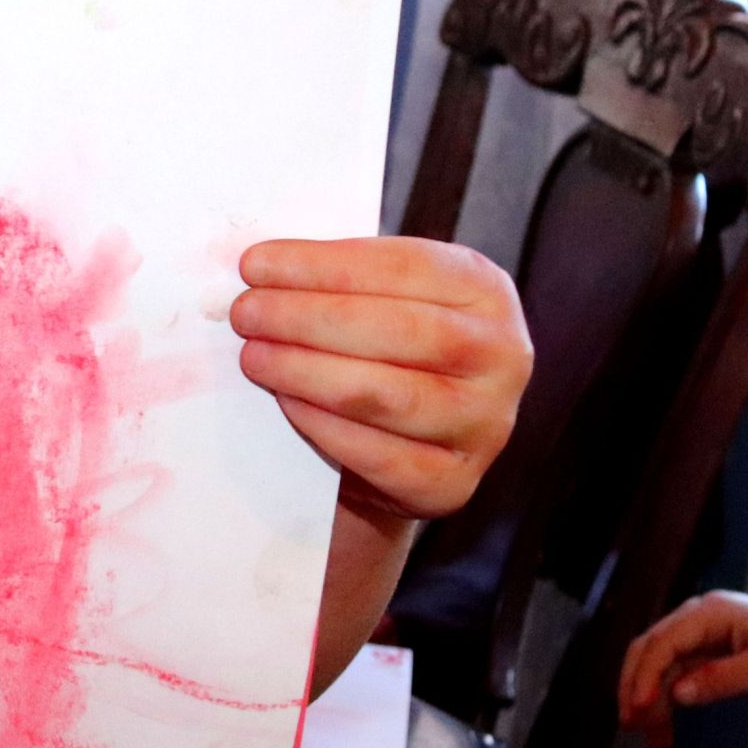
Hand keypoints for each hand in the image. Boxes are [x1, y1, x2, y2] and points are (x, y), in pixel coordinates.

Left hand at [230, 237, 531, 523]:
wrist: (404, 445)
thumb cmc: (382, 350)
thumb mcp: (381, 299)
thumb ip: (339, 280)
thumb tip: (259, 267)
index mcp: (484, 290)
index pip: (402, 267)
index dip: (322, 264)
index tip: (255, 264)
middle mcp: (502, 355)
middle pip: (397, 330)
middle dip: (306, 317)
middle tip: (245, 313)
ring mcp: (485, 423)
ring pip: (385, 393)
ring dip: (305, 370)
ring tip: (253, 355)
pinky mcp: (454, 483)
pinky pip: (378, 454)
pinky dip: (322, 424)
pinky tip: (285, 400)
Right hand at [618, 590, 747, 747]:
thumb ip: (720, 680)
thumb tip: (676, 694)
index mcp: (711, 613)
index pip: (664, 642)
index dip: (646, 675)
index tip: (638, 709)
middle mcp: (698, 619)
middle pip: (651, 650)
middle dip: (637, 687)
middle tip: (631, 726)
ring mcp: (701, 637)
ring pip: (660, 666)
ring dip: (651, 700)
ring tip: (652, 740)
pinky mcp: (708, 655)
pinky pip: (677, 676)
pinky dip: (668, 702)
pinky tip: (665, 730)